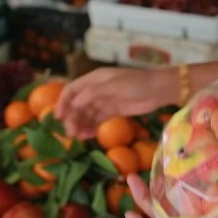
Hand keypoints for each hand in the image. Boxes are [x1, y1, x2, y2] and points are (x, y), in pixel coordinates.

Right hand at [55, 67, 173, 138]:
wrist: (159, 90)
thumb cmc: (136, 83)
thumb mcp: (113, 86)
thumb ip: (93, 94)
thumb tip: (73, 104)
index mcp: (94, 80)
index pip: (72, 90)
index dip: (63, 102)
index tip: (58, 118)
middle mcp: (96, 90)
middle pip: (77, 104)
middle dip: (72, 118)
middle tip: (71, 133)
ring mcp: (104, 101)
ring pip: (86, 114)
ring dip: (80, 125)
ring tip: (79, 137)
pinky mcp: (112, 111)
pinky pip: (96, 120)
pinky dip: (90, 128)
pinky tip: (88, 136)